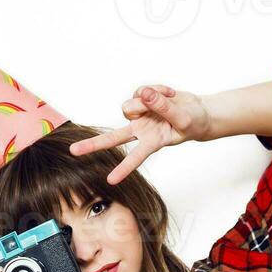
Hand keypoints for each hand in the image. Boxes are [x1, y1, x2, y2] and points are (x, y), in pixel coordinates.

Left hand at [69, 84, 211, 184]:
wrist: (197, 111)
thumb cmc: (192, 121)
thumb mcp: (182, 118)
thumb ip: (164, 107)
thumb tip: (144, 94)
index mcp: (152, 143)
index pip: (136, 158)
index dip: (124, 169)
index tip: (111, 181)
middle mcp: (140, 131)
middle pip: (113, 138)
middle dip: (93, 145)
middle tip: (73, 152)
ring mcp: (139, 116)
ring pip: (129, 106)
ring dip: (149, 100)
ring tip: (168, 99)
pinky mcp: (141, 100)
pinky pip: (141, 91)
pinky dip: (157, 89)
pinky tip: (168, 94)